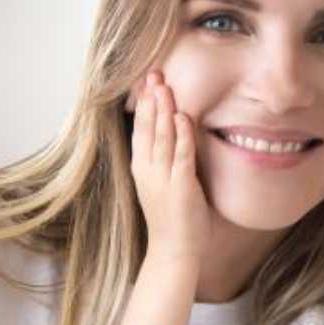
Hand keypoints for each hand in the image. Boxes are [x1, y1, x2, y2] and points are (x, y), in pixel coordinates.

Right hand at [131, 72, 211, 265]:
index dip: (144, 106)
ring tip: (165, 86)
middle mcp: (148, 171)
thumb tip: (177, 137)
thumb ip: (168, 162)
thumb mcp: (165, 184)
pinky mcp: (181, 187)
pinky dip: (182, 135)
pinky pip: (181, 155)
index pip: (141, 130)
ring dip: (164, 110)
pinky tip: (183, 117)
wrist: (175, 252)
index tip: (147, 81)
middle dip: (151, 100)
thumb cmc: (174, 219)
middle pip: (148, 129)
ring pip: (162, 137)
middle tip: (154, 73)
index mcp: (142, 169)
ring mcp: (163, 179)